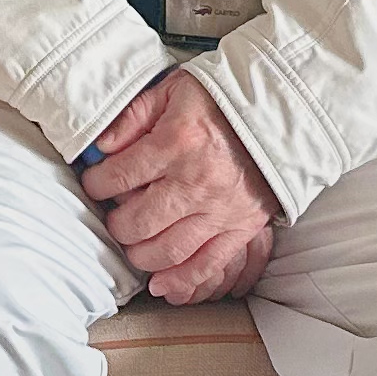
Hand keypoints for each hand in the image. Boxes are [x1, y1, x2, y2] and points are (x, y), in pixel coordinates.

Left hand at [80, 69, 280, 304]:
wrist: (281, 114)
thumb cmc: (222, 100)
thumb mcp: (172, 91)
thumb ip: (133, 117)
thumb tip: (101, 146)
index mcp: (176, 143)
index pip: (119, 176)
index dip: (97, 183)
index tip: (95, 184)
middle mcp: (197, 181)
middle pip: (139, 221)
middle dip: (117, 224)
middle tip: (114, 217)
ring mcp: (220, 210)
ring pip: (168, 250)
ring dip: (141, 255)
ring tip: (134, 244)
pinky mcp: (241, 228)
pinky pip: (207, 265)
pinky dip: (181, 281)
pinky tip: (160, 284)